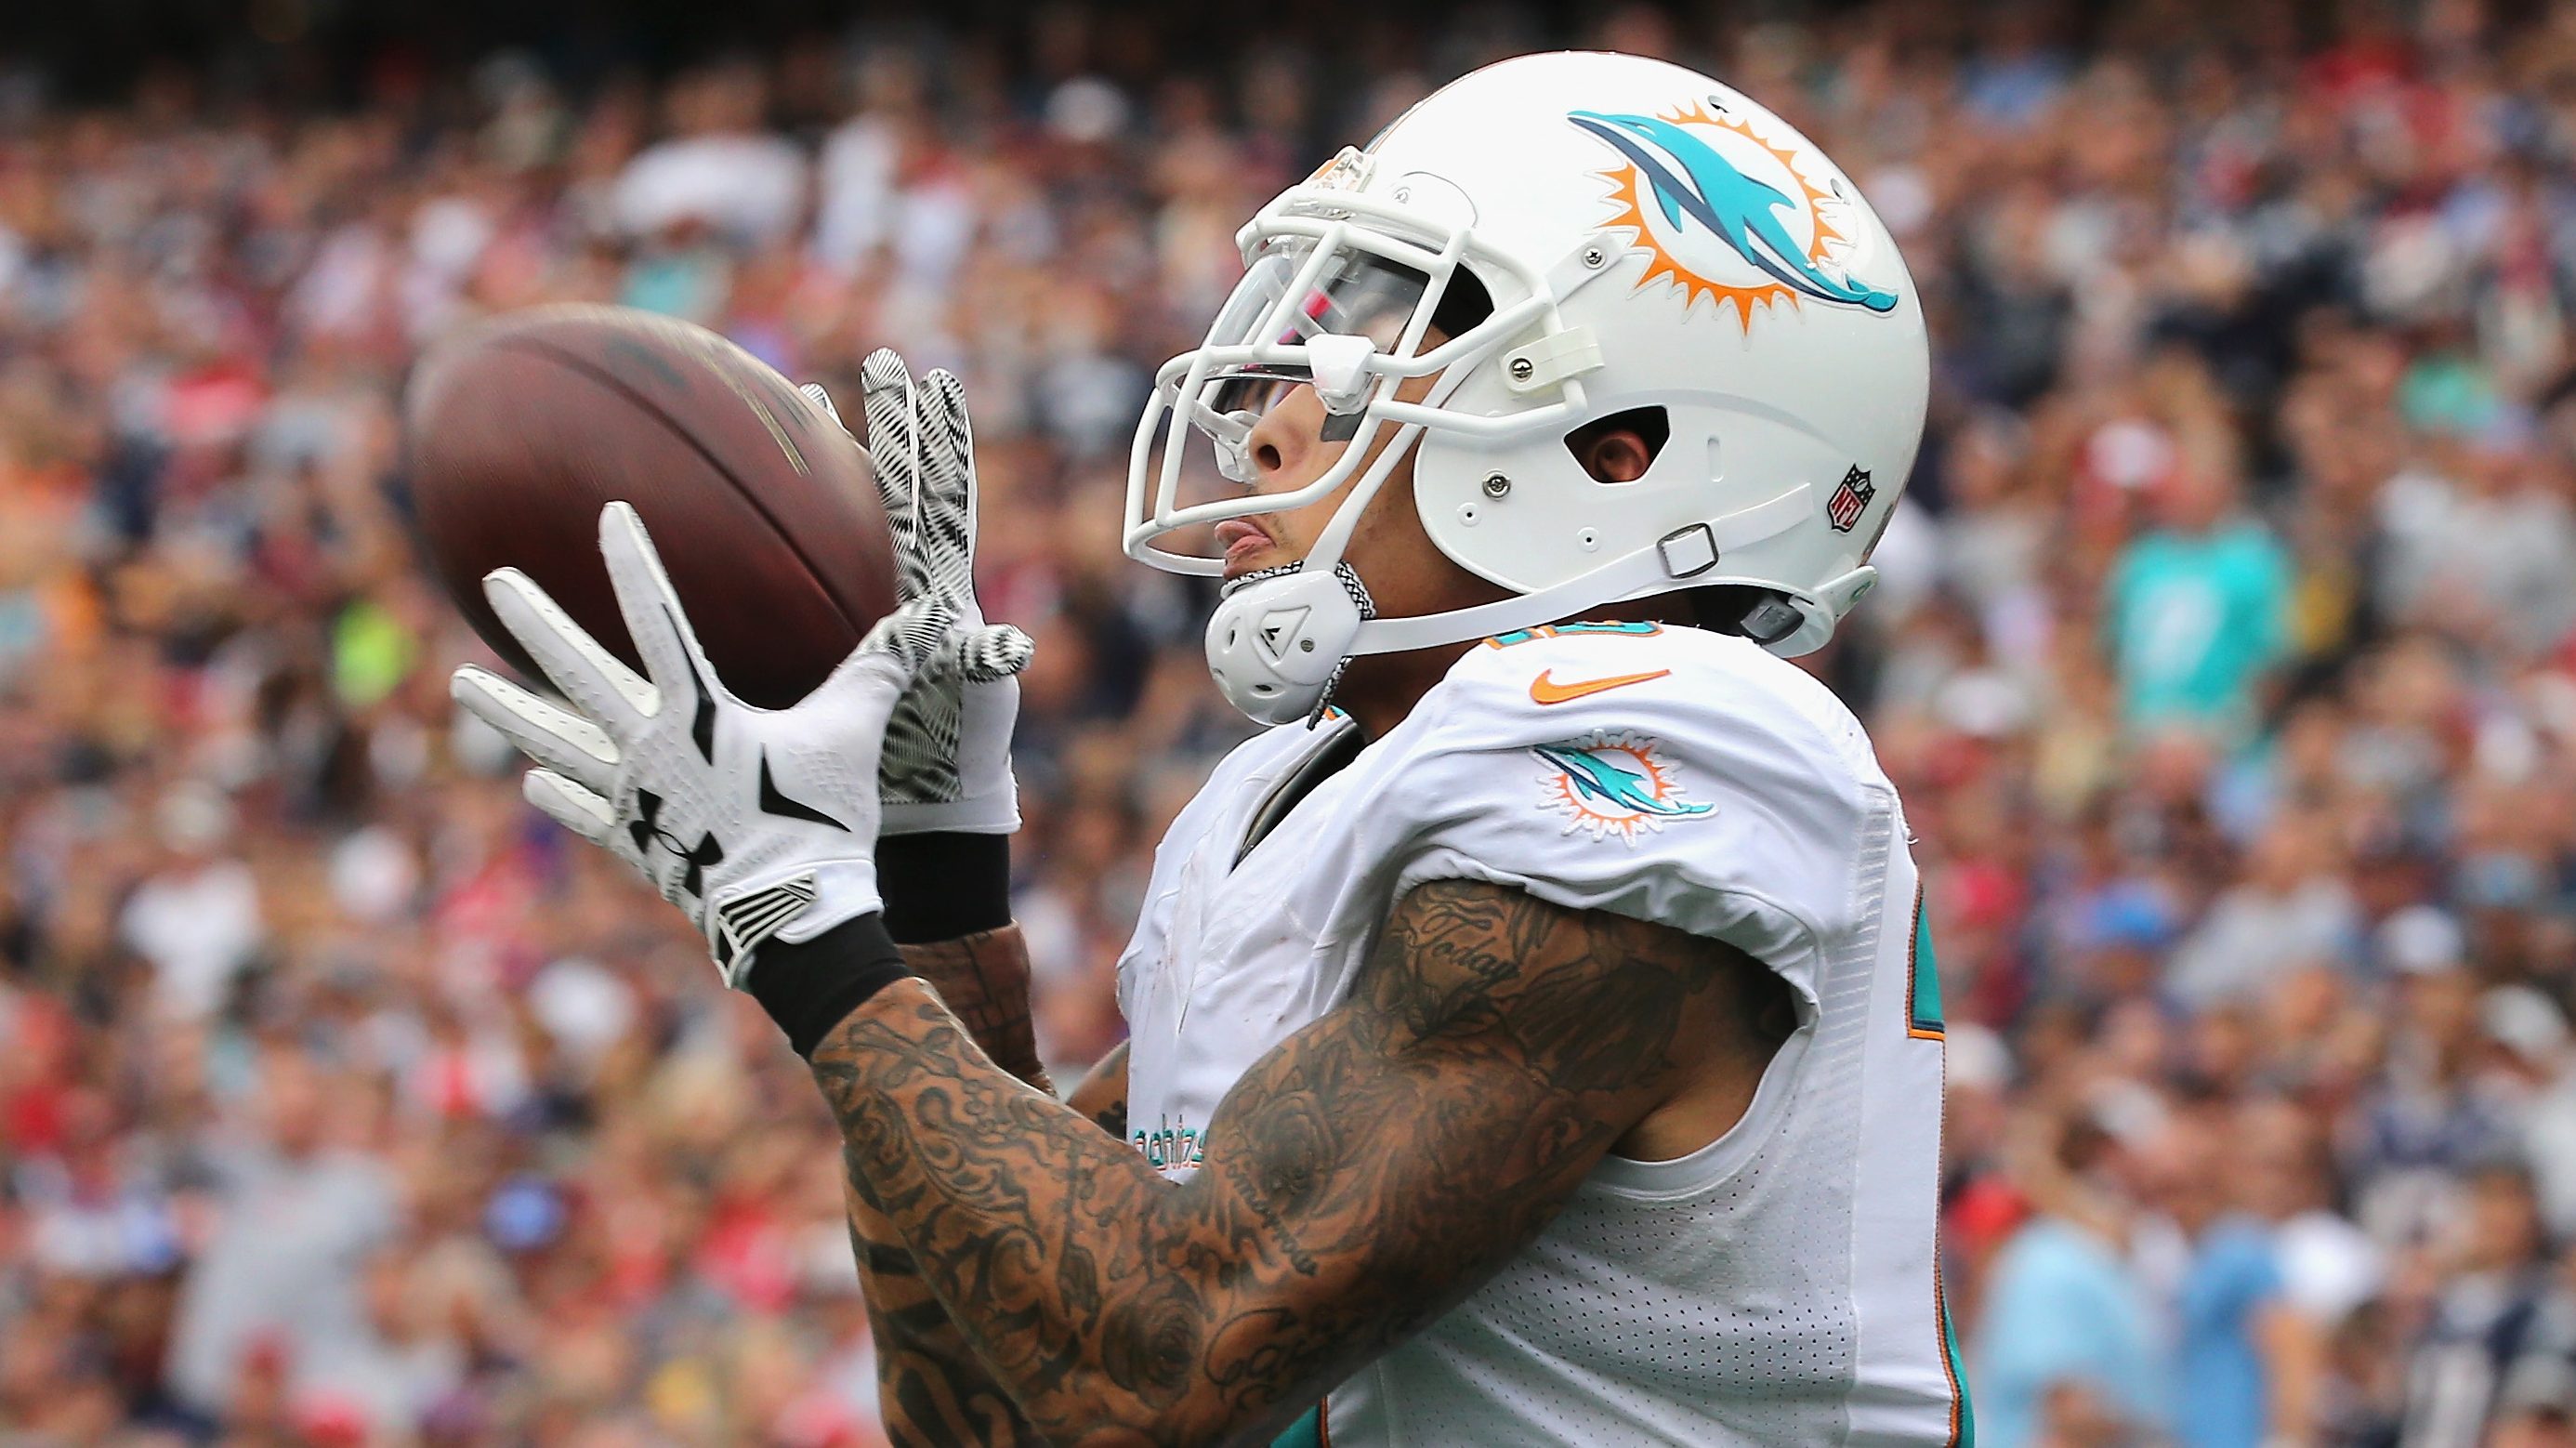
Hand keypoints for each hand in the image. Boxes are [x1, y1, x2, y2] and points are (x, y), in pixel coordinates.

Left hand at [450, 502, 977, 984]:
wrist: (790, 917)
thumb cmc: (821, 820)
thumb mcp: (853, 736)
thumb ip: (879, 669)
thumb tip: (924, 616)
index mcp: (696, 714)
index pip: (657, 620)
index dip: (633, 564)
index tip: (608, 514)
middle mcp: (648, 749)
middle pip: (578, 676)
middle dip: (533, 624)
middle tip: (492, 581)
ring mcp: (633, 799)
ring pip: (556, 744)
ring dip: (508, 712)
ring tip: (461, 683)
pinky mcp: (636, 844)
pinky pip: (585, 811)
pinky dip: (560, 792)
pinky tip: (533, 782)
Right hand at [805, 350, 1023, 834]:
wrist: (924, 803)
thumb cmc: (956, 752)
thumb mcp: (974, 701)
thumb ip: (984, 665)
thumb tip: (1012, 645)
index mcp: (940, 588)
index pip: (938, 495)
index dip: (936, 438)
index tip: (931, 375)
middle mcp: (910, 584)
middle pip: (897, 483)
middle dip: (889, 420)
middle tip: (879, 357)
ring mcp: (875, 606)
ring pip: (848, 511)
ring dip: (829, 454)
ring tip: (803, 397)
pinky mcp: (841, 633)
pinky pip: (801, 566)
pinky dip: (774, 531)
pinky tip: (733, 507)